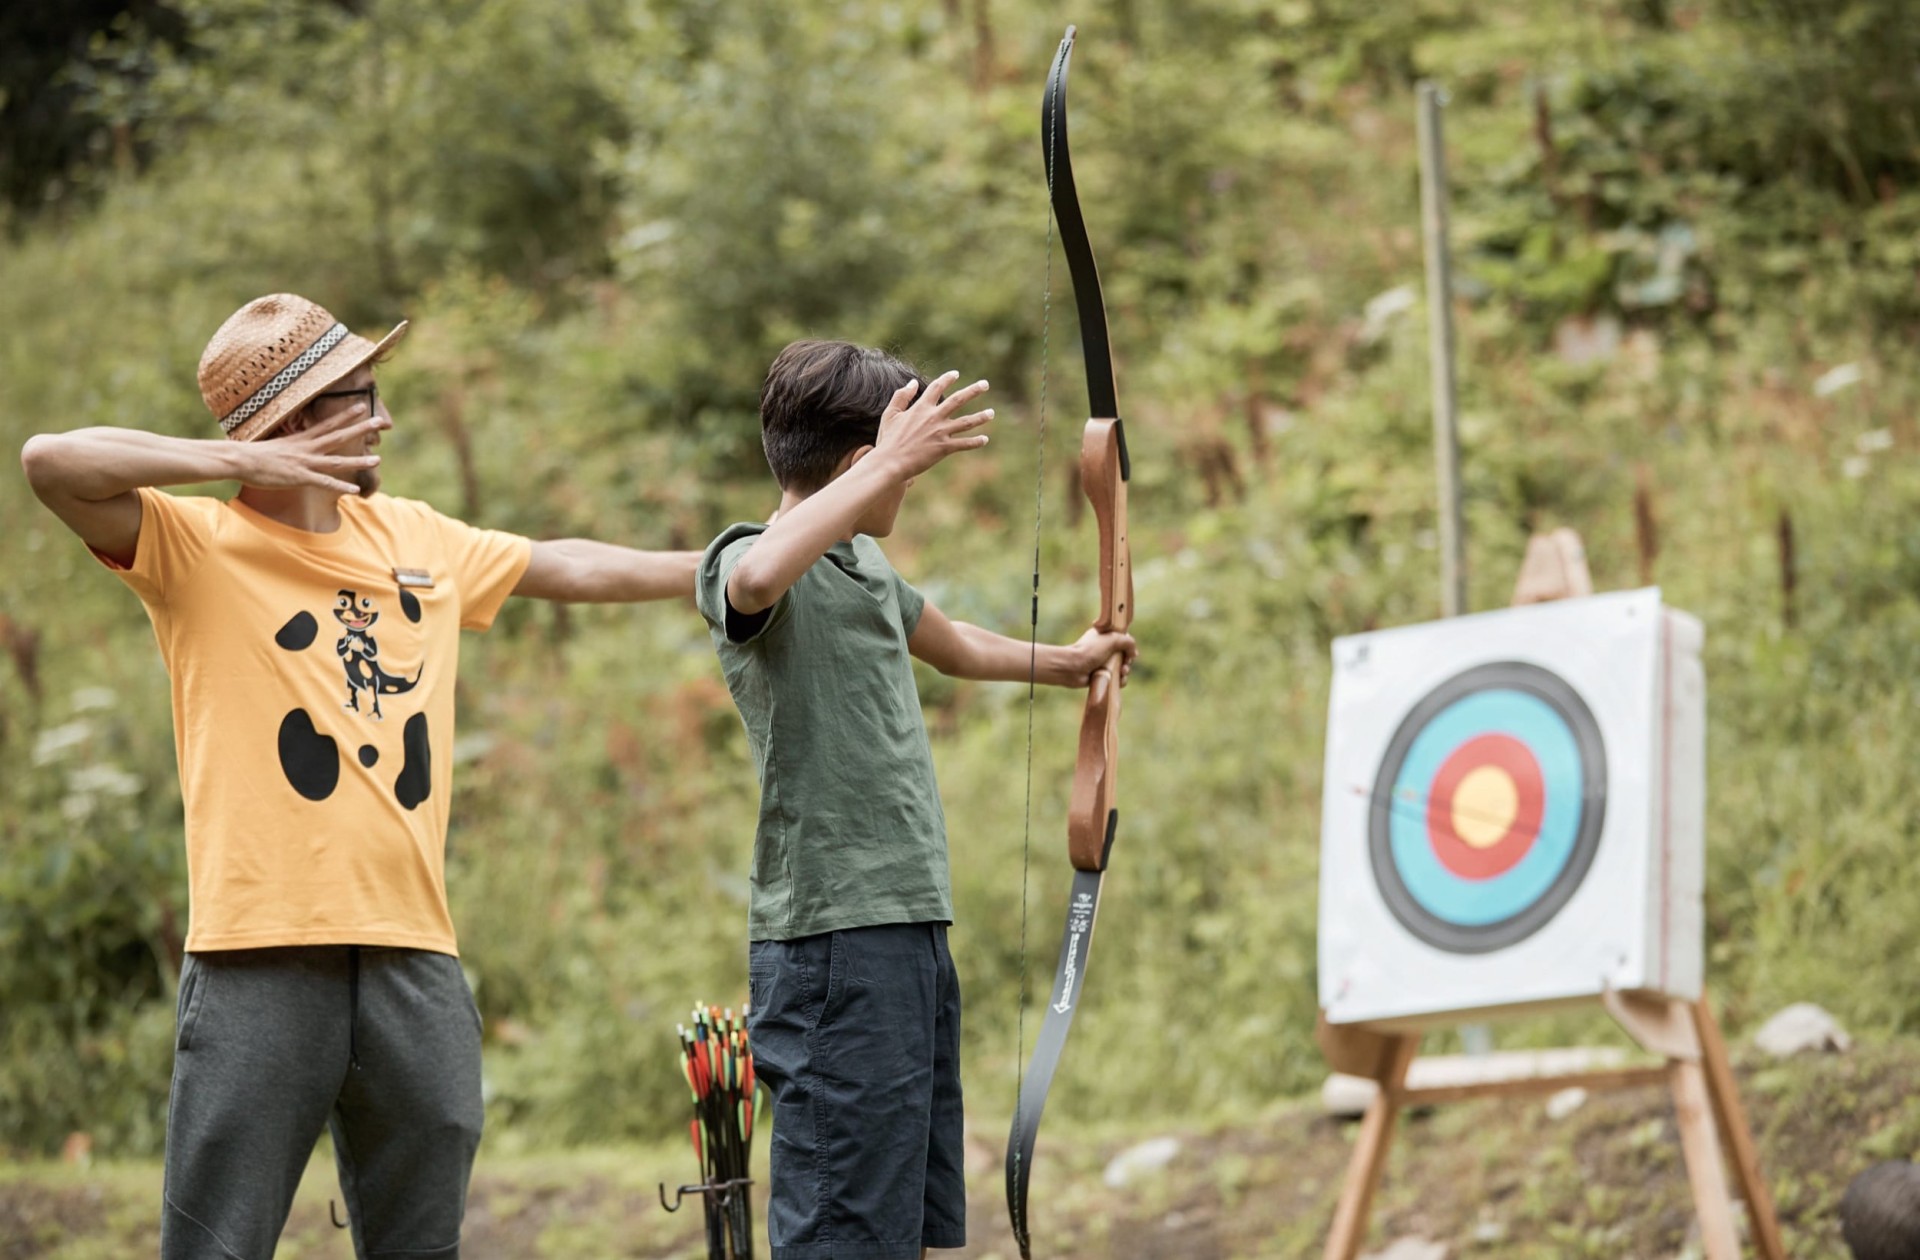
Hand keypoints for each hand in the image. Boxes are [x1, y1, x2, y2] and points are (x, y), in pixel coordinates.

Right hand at [232, 403, 387, 494]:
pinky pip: (324, 483)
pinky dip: (340, 486)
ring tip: (378, 459)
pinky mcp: (299, 477)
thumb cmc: (252, 454)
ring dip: (358, 461)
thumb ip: (289, 445)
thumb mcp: (275, 445)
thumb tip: (293, 447)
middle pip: (339, 436)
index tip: (361, 406)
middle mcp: (306, 448)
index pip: (328, 424)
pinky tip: (355, 490)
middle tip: (380, 420)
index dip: (345, 415)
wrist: (238, 460)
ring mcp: (304, 462)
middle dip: (360, 428)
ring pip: (337, 461)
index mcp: (301, 439)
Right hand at [872, 371, 992, 480]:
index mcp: (921, 407)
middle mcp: (934, 417)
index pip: (937, 387)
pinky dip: (975, 442)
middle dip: (973, 391)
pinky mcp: (944, 448)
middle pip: (958, 400)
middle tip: (985, 384)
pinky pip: (964, 444)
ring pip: (966, 422)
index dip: (947, 379)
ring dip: (980, 417)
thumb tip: (913, 382)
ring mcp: (940, 432)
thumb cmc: (888, 439)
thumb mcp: (890, 414)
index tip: (956, 374)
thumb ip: (901, 396)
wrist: (890, 462)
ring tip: (992, 413)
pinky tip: (985, 440)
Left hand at [1054, 625, 1137, 688]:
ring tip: (1122, 673)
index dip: (1128, 647)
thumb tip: (1134, 653)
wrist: (1073, 668)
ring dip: (1125, 672)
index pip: (1122, 640)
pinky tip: (1120, 681)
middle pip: (1124, 655)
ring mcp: (1102, 663)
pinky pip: (1116, 679)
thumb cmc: (1090, 651)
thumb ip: (1128, 642)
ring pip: (1121, 668)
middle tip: (1124, 665)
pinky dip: (1120, 680)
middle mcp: (1104, 649)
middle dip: (1127, 661)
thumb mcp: (1112, 639)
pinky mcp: (1101, 675)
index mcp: (1104, 636)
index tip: (1129, 652)